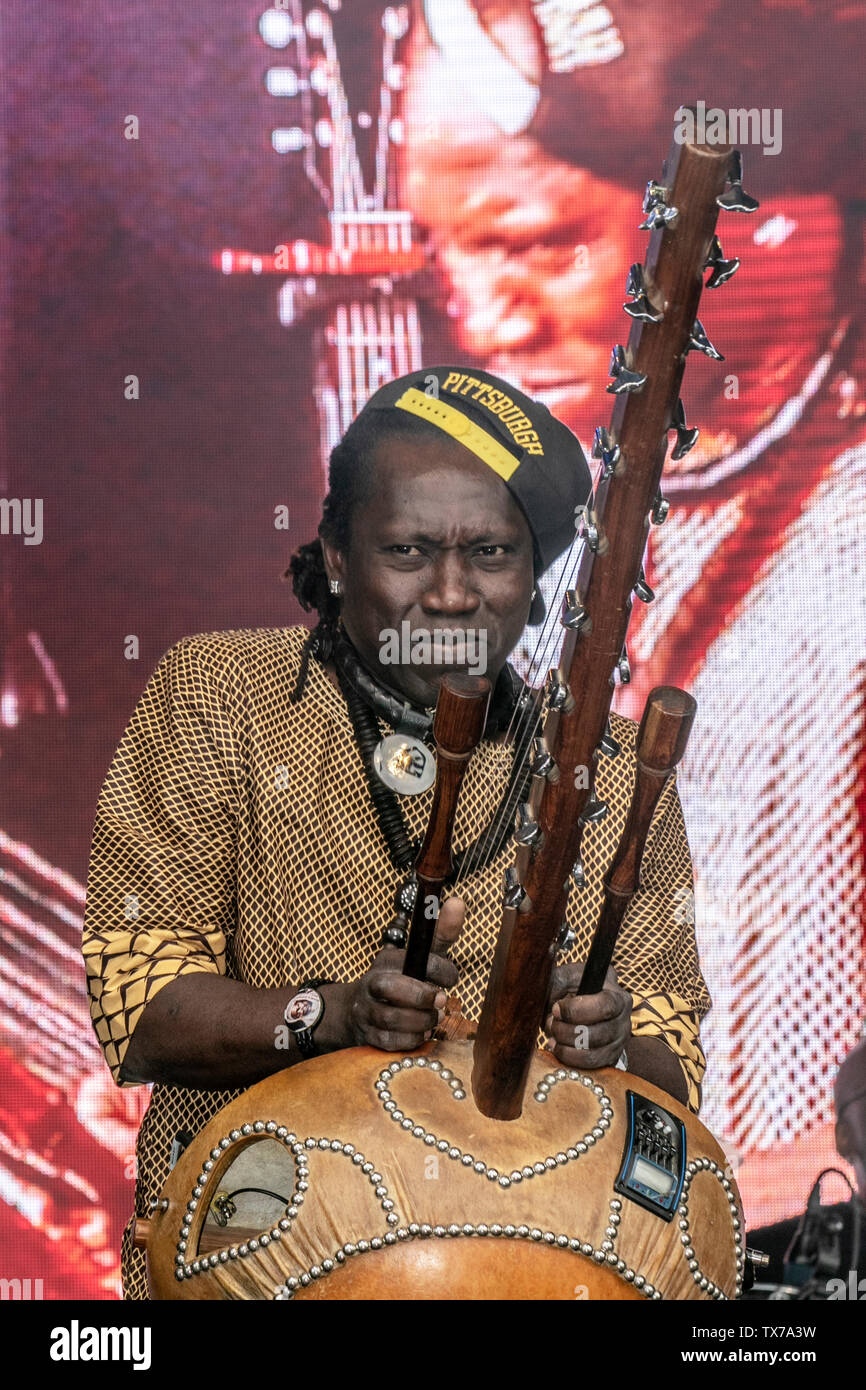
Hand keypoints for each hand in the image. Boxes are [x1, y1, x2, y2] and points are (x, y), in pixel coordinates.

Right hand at [347, 897, 464, 1050]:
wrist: (355, 1011)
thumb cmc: (400, 980)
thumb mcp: (418, 956)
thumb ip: (440, 934)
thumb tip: (459, 902)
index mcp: (389, 959)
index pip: (413, 958)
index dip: (439, 969)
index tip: (452, 978)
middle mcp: (373, 983)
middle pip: (389, 987)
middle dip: (421, 996)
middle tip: (442, 1001)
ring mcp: (367, 1010)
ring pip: (392, 1019)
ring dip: (421, 1021)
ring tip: (435, 1019)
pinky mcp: (368, 1035)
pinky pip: (390, 1042)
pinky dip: (411, 1039)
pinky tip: (422, 1032)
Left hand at [544, 959, 630, 1069]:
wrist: (577, 1007)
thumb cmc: (571, 991)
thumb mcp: (564, 978)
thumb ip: (557, 980)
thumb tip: (548, 994)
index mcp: (616, 994)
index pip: (605, 1006)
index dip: (576, 1011)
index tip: (556, 1009)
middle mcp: (624, 1018)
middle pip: (598, 1034)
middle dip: (567, 1031)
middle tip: (552, 1024)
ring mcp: (620, 1040)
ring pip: (594, 1055)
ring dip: (566, 1048)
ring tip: (553, 1038)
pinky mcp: (611, 1056)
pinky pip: (591, 1067)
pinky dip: (570, 1060)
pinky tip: (559, 1048)